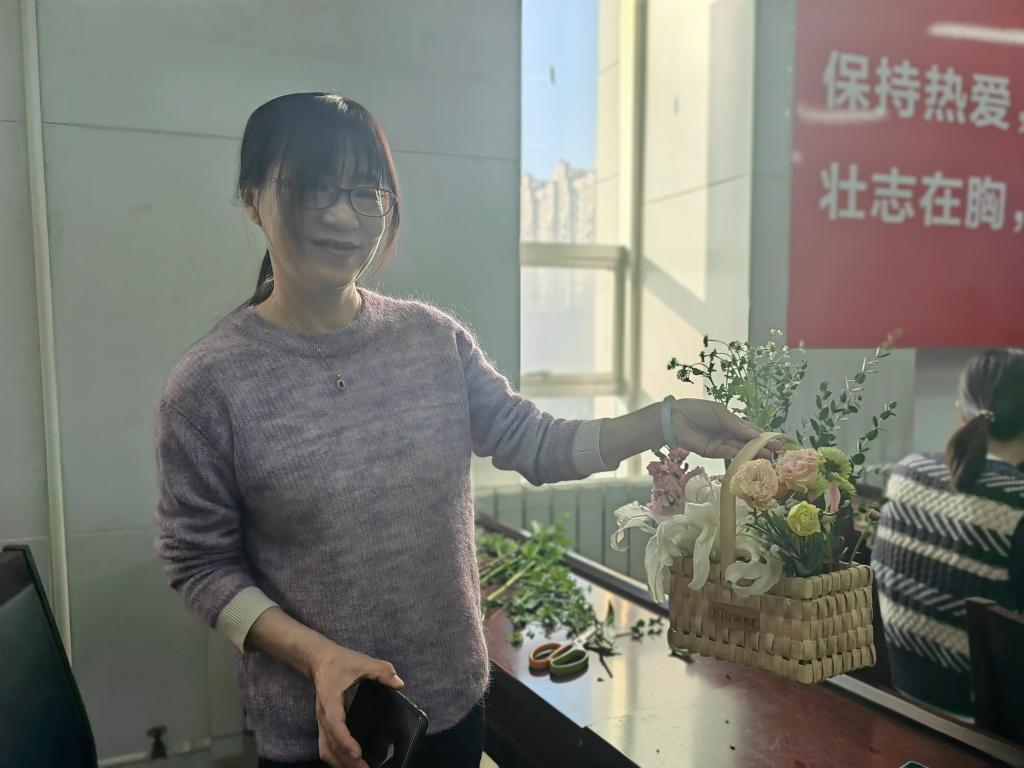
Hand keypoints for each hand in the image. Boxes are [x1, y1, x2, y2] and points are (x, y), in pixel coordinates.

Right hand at [309, 642, 404, 767]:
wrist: (320, 660)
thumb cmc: (342, 662)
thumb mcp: (363, 662)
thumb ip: (382, 671)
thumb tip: (399, 683)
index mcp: (331, 700)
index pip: (336, 724)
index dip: (345, 740)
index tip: (358, 753)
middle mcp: (323, 715)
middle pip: (330, 744)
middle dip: (347, 760)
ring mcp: (322, 722)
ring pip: (326, 750)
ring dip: (341, 763)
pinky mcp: (324, 725)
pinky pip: (326, 747)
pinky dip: (336, 759)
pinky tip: (350, 764)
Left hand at [671, 398, 782, 458]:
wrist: (674, 420)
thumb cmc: (697, 410)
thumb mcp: (719, 413)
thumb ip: (736, 424)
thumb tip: (755, 435)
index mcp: (731, 421)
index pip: (751, 429)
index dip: (764, 435)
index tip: (778, 440)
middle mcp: (729, 433)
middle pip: (748, 441)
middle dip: (762, 446)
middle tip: (777, 451)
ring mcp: (722, 444)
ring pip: (741, 449)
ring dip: (753, 453)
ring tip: (768, 457)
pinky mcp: (713, 453)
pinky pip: (729, 455)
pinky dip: (739, 456)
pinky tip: (750, 457)